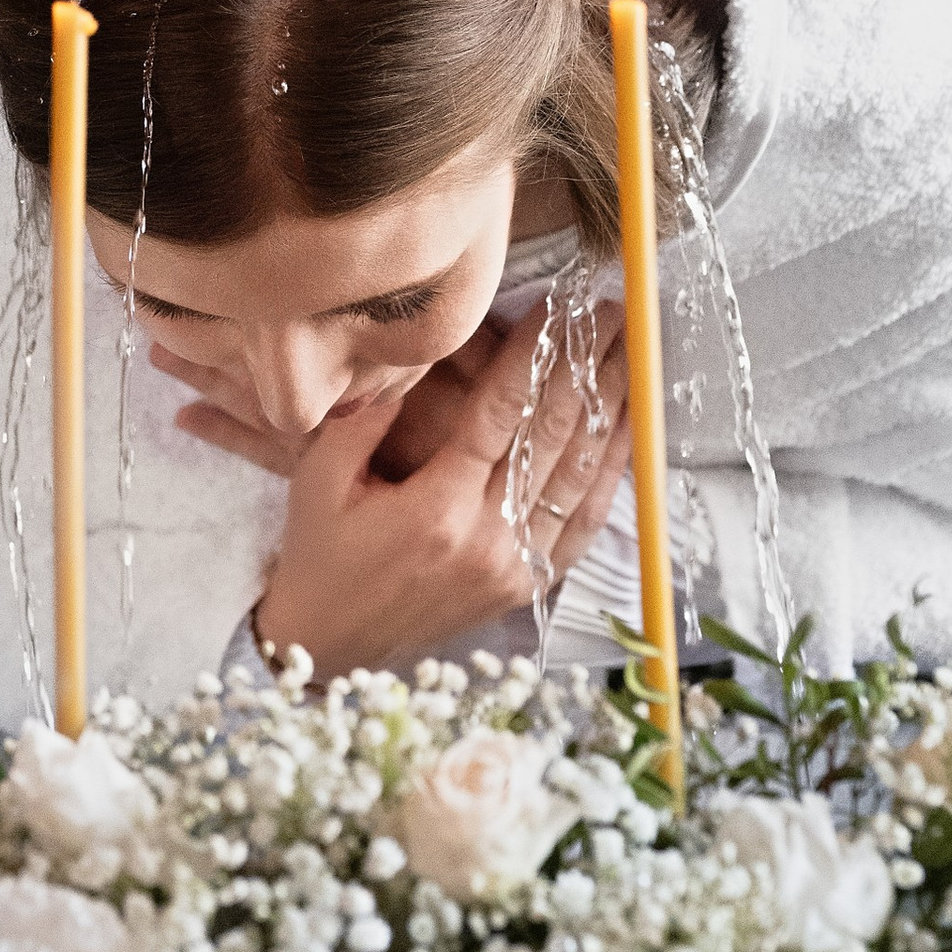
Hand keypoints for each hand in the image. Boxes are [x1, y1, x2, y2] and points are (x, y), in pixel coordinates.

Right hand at [179, 309, 630, 679]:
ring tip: (631, 359)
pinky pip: (581, 525)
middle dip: (587, 368)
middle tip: (611, 315)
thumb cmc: (319, 554)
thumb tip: (420, 354)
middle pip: (554, 437)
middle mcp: (487, 540)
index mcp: (436, 509)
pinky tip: (624, 435)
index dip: (535, 354)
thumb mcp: (320, 477)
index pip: (502, 412)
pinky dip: (608, 476)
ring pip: (579, 478)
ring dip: (611, 413)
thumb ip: (369, 415)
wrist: (328, 644)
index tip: (559, 307)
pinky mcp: (524, 587)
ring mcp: (513, 568)